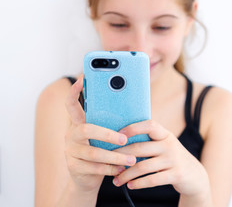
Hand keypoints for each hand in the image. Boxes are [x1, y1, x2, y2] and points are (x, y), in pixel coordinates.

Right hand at [64, 75, 136, 192]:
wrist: (87, 178)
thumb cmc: (101, 151)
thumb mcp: (104, 137)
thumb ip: (111, 125)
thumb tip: (135, 109)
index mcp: (78, 123)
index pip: (71, 104)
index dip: (75, 91)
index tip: (83, 78)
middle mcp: (71, 135)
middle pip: (85, 130)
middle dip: (107, 134)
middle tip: (124, 139)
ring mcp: (70, 152)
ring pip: (93, 153)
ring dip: (115, 156)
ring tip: (131, 160)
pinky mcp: (73, 167)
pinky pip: (94, 168)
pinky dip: (111, 168)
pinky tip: (122, 169)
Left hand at [112, 120, 209, 196]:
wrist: (195, 175)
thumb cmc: (172, 158)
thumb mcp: (164, 145)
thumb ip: (149, 141)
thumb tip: (120, 139)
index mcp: (165, 134)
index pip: (149, 125)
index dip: (132, 128)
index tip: (117, 135)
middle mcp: (170, 144)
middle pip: (139, 148)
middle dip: (120, 156)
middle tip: (108, 162)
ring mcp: (174, 159)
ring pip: (143, 166)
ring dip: (126, 174)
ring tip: (116, 180)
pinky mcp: (176, 174)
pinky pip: (152, 179)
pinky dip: (138, 183)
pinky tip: (130, 186)